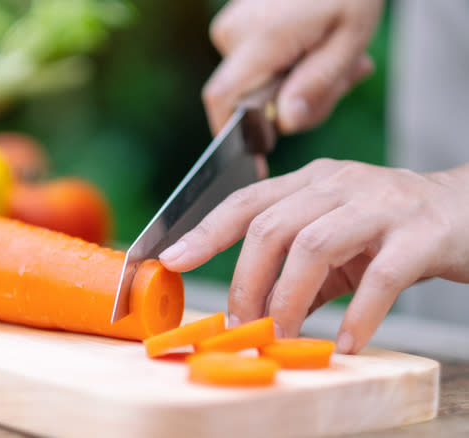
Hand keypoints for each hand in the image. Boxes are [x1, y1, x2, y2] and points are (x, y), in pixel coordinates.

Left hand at [159, 159, 468, 352]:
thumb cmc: (392, 230)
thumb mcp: (336, 238)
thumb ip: (294, 266)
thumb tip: (249, 310)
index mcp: (312, 181)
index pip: (247, 200)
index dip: (205, 230)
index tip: (171, 260)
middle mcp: (340, 184)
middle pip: (271, 226)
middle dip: (246, 281)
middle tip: (242, 324)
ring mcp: (381, 204)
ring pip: (314, 247)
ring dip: (289, 300)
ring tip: (284, 335)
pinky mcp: (421, 235)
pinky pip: (379, 278)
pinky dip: (357, 315)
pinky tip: (347, 342)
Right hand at [204, 0, 383, 134]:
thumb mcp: (349, 38)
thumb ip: (316, 86)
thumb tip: (285, 125)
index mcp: (260, 39)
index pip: (222, 101)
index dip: (234, 138)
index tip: (259, 158)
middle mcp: (234, 33)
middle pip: (249, 98)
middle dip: (296, 104)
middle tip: (345, 80)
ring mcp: (233, 26)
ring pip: (257, 82)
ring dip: (300, 83)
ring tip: (338, 57)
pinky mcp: (239, 25)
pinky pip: (257, 63)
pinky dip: (292, 66)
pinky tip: (318, 46)